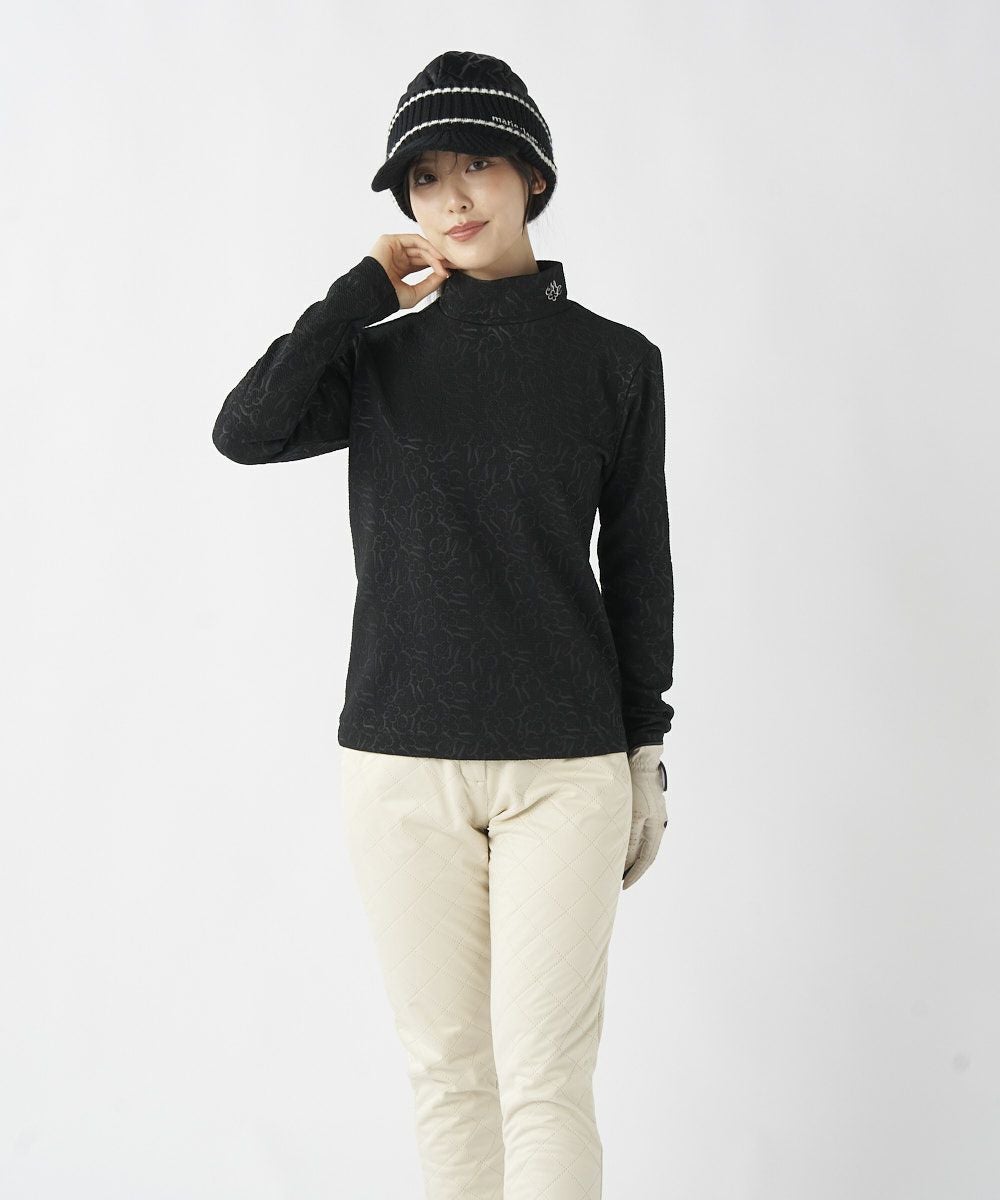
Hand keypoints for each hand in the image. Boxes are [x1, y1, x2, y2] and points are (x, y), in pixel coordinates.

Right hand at [370, 233, 458, 309]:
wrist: (372, 295)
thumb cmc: (389, 298)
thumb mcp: (415, 293)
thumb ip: (430, 283)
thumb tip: (445, 274)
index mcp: (401, 268)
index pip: (423, 262)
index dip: (437, 266)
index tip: (450, 272)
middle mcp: (398, 256)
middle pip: (423, 253)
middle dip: (439, 259)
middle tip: (453, 265)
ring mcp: (394, 247)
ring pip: (420, 246)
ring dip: (435, 254)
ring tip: (445, 264)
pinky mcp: (390, 240)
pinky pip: (414, 240)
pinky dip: (427, 247)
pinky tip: (437, 257)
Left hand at [622, 744, 667, 890]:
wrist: (640, 760)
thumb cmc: (637, 786)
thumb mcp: (633, 815)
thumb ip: (631, 838)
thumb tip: (627, 861)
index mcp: (657, 827)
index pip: (646, 858)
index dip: (635, 873)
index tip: (623, 886)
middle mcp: (657, 823)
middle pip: (646, 853)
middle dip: (633, 868)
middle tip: (619, 880)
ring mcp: (652, 815)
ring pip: (642, 843)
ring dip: (631, 855)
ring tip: (617, 864)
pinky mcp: (644, 808)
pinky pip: (639, 832)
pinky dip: (630, 842)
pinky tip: (619, 843)